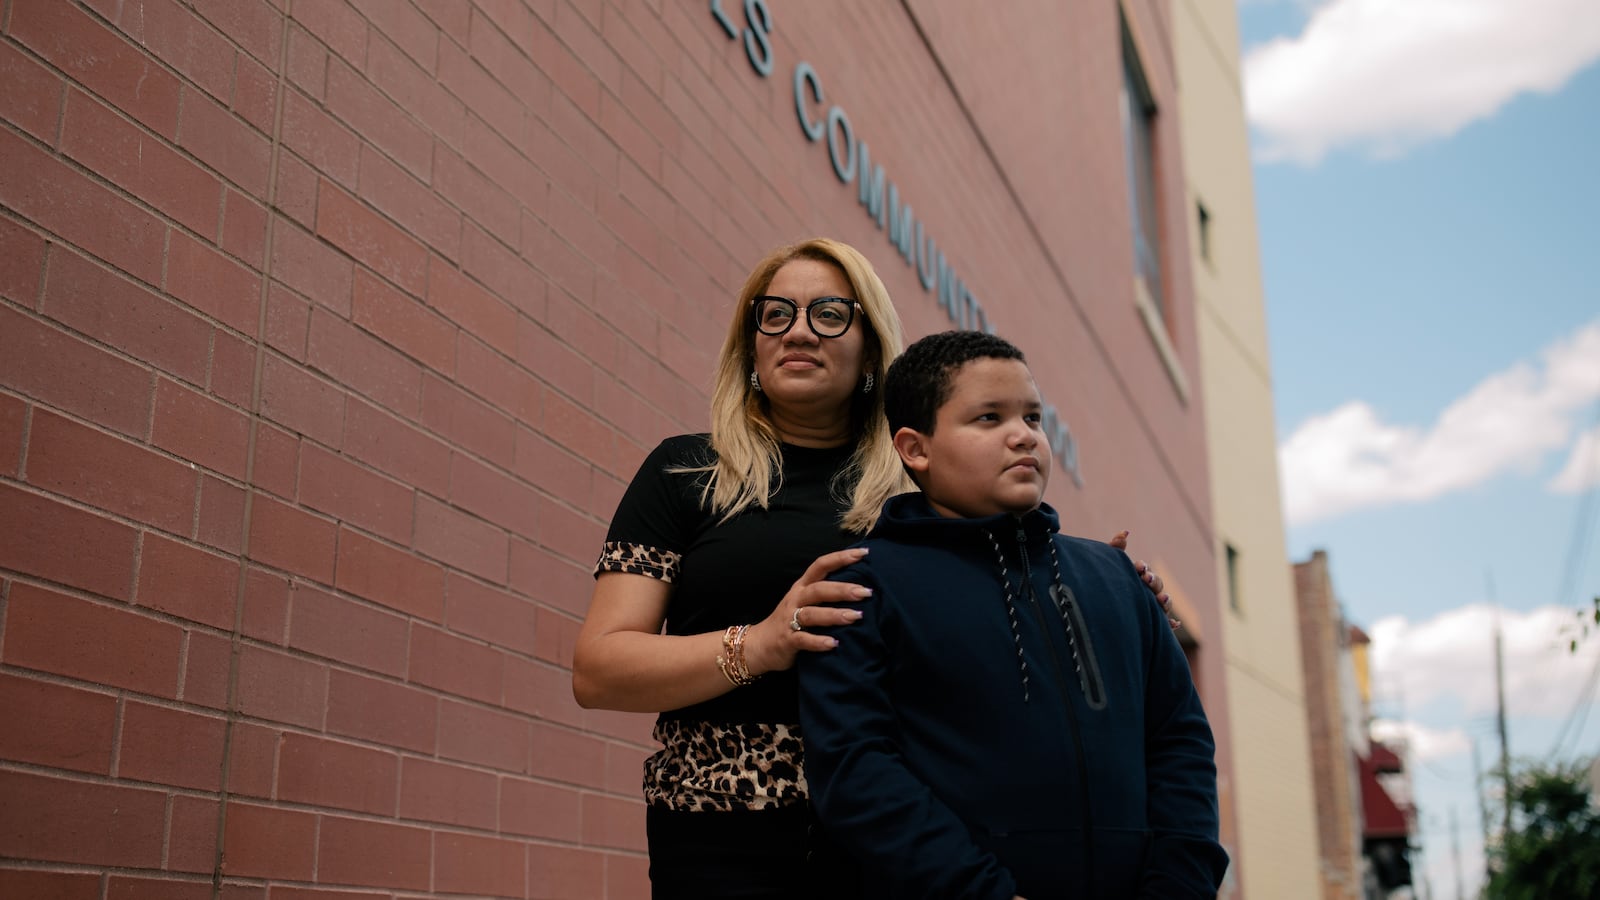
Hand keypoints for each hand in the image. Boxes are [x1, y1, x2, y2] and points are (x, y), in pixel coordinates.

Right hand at [744, 547, 870, 674]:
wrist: (760, 645)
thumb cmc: (790, 620)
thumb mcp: (805, 601)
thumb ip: (826, 593)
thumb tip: (860, 585)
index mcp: (802, 587)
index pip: (821, 565)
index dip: (840, 557)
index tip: (864, 554)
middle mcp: (796, 599)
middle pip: (819, 589)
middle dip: (843, 589)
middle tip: (866, 592)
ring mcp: (789, 619)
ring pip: (811, 614)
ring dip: (834, 615)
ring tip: (856, 616)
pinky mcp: (787, 640)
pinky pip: (803, 639)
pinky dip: (818, 642)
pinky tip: (834, 643)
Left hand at [1108, 530, 1179, 630]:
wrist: (1092, 609)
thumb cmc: (1099, 582)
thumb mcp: (1105, 566)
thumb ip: (1113, 548)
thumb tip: (1125, 532)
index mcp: (1136, 577)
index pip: (1145, 570)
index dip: (1143, 567)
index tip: (1138, 566)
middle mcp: (1146, 591)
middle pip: (1157, 585)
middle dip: (1154, 581)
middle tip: (1146, 578)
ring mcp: (1150, 607)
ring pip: (1164, 603)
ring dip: (1166, 600)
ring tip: (1162, 598)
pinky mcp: (1150, 623)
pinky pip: (1164, 625)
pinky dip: (1171, 624)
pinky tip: (1174, 624)